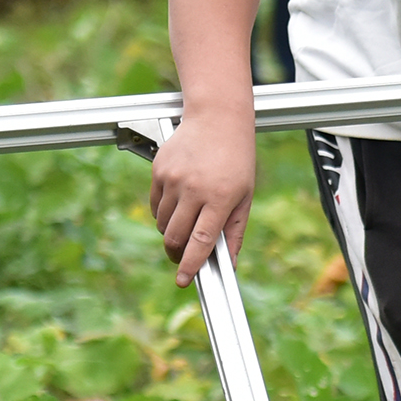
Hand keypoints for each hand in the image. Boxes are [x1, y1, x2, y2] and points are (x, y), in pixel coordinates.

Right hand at [150, 104, 255, 285]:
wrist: (217, 119)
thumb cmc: (237, 160)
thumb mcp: (245, 196)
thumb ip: (235, 232)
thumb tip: (230, 264)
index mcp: (220, 197)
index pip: (201, 240)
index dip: (191, 264)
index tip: (184, 281)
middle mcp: (194, 188)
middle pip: (175, 236)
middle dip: (176, 253)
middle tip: (182, 257)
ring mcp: (173, 179)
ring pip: (162, 223)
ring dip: (171, 232)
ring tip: (187, 219)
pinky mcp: (158, 171)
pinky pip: (155, 205)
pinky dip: (164, 213)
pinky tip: (179, 202)